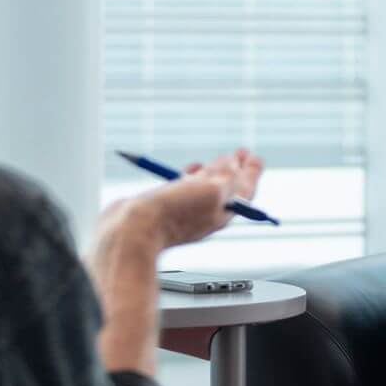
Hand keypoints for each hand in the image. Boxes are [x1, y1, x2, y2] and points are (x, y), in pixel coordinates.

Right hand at [100, 149, 264, 255]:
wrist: (132, 232)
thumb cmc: (172, 214)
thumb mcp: (212, 191)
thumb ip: (228, 177)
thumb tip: (233, 164)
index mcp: (222, 212)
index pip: (244, 190)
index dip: (251, 172)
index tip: (254, 156)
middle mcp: (205, 212)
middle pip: (227, 188)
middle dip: (235, 170)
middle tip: (241, 153)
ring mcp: (184, 210)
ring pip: (205, 187)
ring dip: (213, 171)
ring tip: (218, 159)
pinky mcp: (164, 206)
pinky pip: (184, 188)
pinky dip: (190, 176)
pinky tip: (190, 168)